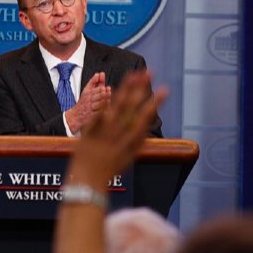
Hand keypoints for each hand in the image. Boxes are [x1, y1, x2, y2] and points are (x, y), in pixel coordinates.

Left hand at [68, 71, 166, 187]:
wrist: (87, 181)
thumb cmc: (110, 169)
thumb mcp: (129, 157)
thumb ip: (138, 141)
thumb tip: (147, 125)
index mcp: (131, 141)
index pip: (146, 117)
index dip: (156, 102)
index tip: (165, 89)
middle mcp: (119, 135)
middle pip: (133, 106)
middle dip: (142, 87)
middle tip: (149, 71)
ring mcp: (104, 132)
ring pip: (117, 105)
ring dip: (126, 87)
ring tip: (134, 74)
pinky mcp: (89, 130)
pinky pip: (97, 112)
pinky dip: (103, 100)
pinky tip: (107, 87)